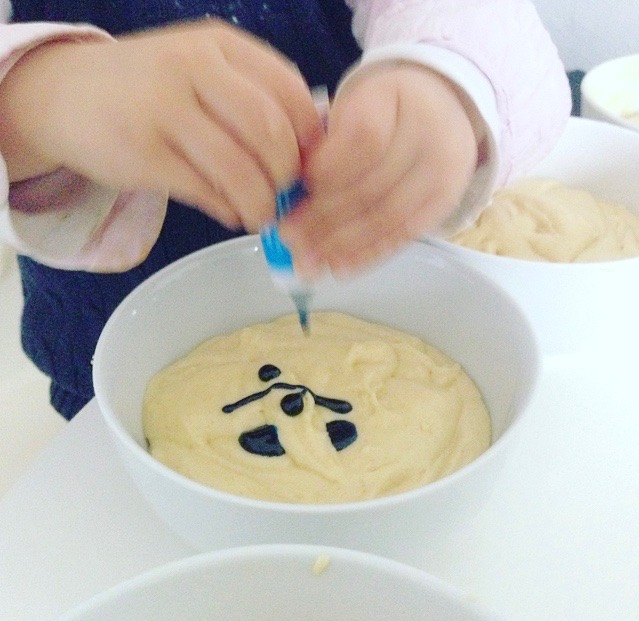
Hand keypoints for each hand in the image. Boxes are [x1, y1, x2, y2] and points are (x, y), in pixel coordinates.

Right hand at [0, 20, 321, 230]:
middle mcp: (194, 67)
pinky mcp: (142, 152)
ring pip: (239, 168)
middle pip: (270, 131)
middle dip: (288, 176)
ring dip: (261, 203)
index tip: (310, 167)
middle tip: (287, 197)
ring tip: (261, 215)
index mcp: (221, 45)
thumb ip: (251, 98)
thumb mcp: (202, 71)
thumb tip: (305, 156)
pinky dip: (229, 210)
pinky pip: (205, 191)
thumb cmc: (149, 88)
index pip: (290, 92)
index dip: (311, 139)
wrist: (65, 95)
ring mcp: (164, 107)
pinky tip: (232, 213)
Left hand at [280, 63, 478, 275]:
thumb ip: (325, 144)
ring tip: (307, 263)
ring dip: (342, 245)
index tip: (294, 190)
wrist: (442, 107)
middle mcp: (427, 134)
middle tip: (288, 238)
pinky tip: (339, 268)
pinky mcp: (445, 202)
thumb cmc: (382, 111)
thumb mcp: (353, 108)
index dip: (328, 170)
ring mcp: (442, 171)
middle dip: (324, 218)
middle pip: (371, 186)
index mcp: (394, 98)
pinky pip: (403, 235)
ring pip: (386, 217)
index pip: (363, 140)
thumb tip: (288, 196)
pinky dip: (368, 255)